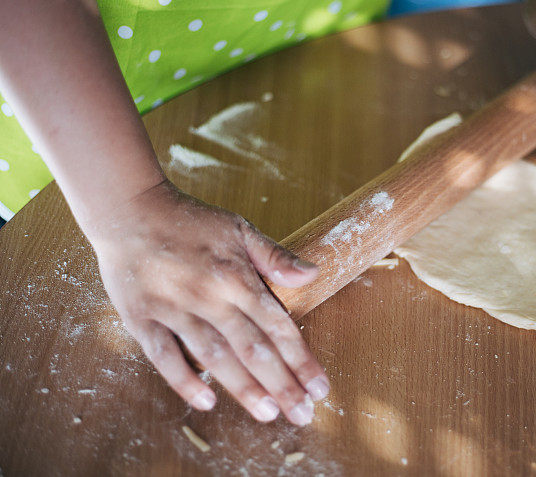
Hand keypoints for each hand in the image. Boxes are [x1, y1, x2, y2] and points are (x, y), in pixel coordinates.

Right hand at [86, 180, 328, 424]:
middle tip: (302, 414)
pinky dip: (184, 380)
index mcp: (236, 276)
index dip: (300, 359)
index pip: (277, 325)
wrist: (129, 209)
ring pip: (213, 356)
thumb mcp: (239, 228)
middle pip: (252, 348)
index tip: (318, 386)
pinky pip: (163, 356)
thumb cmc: (190, 220)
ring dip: (243, 388)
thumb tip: (314, 275)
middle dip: (281, 384)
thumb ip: (275, 257)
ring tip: (268, 413)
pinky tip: (207, 402)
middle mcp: (208, 295)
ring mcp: (173, 308)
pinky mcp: (141, 317)